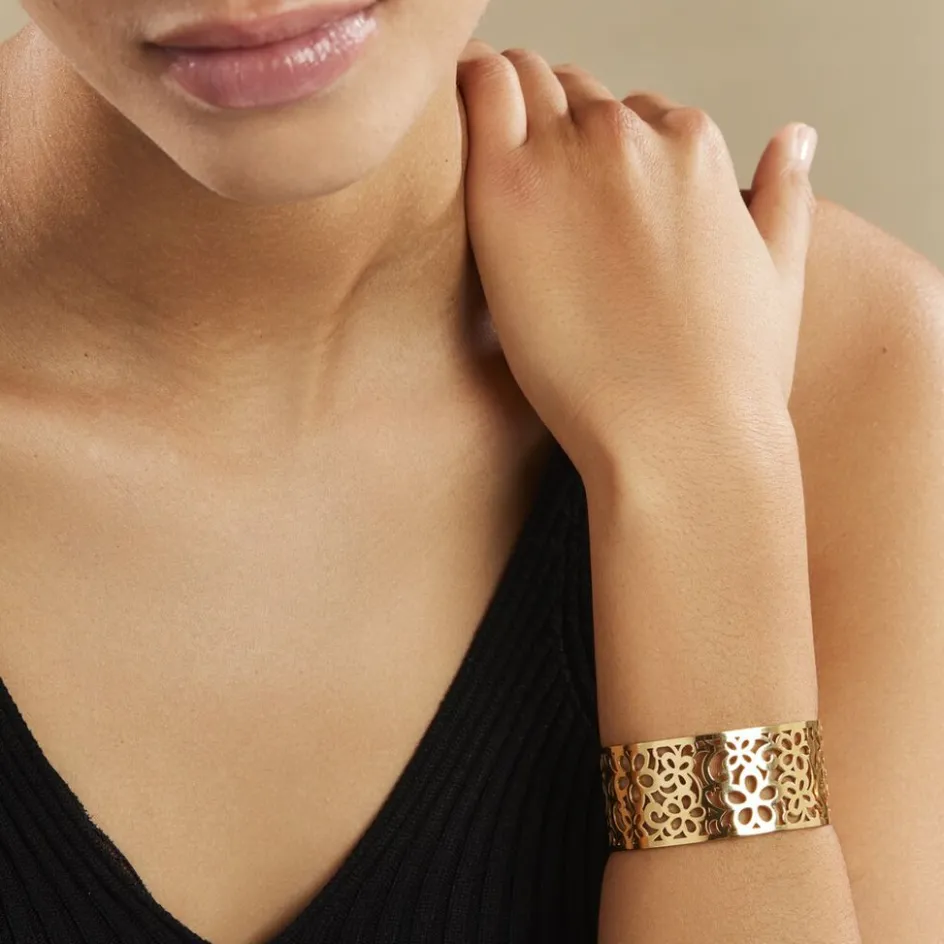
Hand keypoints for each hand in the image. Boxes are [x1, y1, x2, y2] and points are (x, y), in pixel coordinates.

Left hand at [456, 42, 818, 478]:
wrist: (678, 438)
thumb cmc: (727, 381)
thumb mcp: (779, 277)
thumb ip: (785, 196)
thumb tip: (796, 138)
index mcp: (695, 149)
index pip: (635, 116)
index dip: (604, 154)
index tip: (580, 194)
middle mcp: (633, 137)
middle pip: (576, 97)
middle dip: (556, 127)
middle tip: (532, 189)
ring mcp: (570, 156)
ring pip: (526, 86)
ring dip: (509, 110)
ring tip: (490, 164)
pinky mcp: (507, 189)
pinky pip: (481, 91)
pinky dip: (469, 92)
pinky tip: (458, 132)